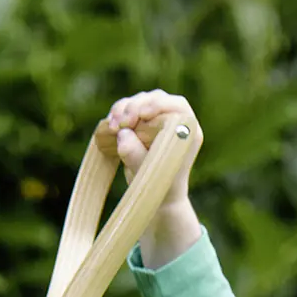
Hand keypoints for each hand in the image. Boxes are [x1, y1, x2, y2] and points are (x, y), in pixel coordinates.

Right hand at [98, 89, 202, 211]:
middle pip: (156, 99)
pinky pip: (127, 109)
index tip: (142, 114)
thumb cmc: (161, 187)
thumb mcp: (149, 175)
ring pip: (139, 102)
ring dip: (123, 110)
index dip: (159, 104)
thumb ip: (137, 156)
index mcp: (187, 130)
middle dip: (135, 107)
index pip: (177, 106)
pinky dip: (117, 114)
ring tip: (113, 127)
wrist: (159, 198)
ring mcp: (157, 118)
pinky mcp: (141, 121)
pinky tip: (109, 126)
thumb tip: (122, 135)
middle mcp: (174, 119)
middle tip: (122, 123)